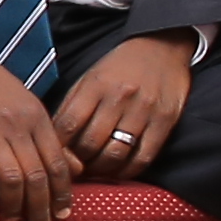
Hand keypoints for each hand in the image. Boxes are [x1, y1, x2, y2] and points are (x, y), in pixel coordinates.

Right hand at [0, 21, 81, 220]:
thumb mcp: (24, 101)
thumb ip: (45, 133)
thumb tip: (70, 167)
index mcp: (36, 116)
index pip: (58, 163)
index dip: (62, 193)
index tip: (63, 213)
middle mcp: (17, 124)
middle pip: (37, 177)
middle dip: (41, 209)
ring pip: (11, 178)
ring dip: (13, 205)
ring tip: (12, 219)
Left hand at [50, 29, 194, 184]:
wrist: (161, 48)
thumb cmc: (119, 67)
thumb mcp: (89, 78)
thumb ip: (72, 107)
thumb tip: (55, 140)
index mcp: (94, 86)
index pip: (68, 125)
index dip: (58, 148)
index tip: (55, 157)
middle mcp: (118, 98)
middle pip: (90, 144)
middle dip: (78, 163)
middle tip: (74, 169)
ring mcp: (143, 111)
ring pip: (116, 154)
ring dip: (101, 170)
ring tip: (94, 171)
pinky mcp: (165, 122)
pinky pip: (143, 157)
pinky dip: (127, 171)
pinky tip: (118, 172)